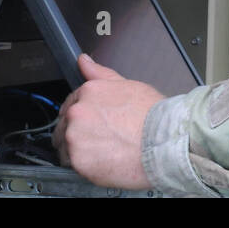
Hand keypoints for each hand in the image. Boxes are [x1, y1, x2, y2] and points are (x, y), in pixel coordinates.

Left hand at [53, 54, 163, 189]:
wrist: (164, 143)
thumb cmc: (153, 117)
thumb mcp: (129, 86)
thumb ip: (101, 74)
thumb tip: (84, 61)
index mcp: (89, 92)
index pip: (71, 103)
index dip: (83, 115)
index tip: (92, 124)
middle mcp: (77, 112)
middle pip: (64, 125)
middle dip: (78, 132)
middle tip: (101, 139)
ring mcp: (75, 137)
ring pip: (64, 146)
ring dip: (77, 150)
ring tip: (103, 152)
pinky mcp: (77, 160)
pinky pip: (70, 165)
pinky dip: (82, 166)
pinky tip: (101, 162)